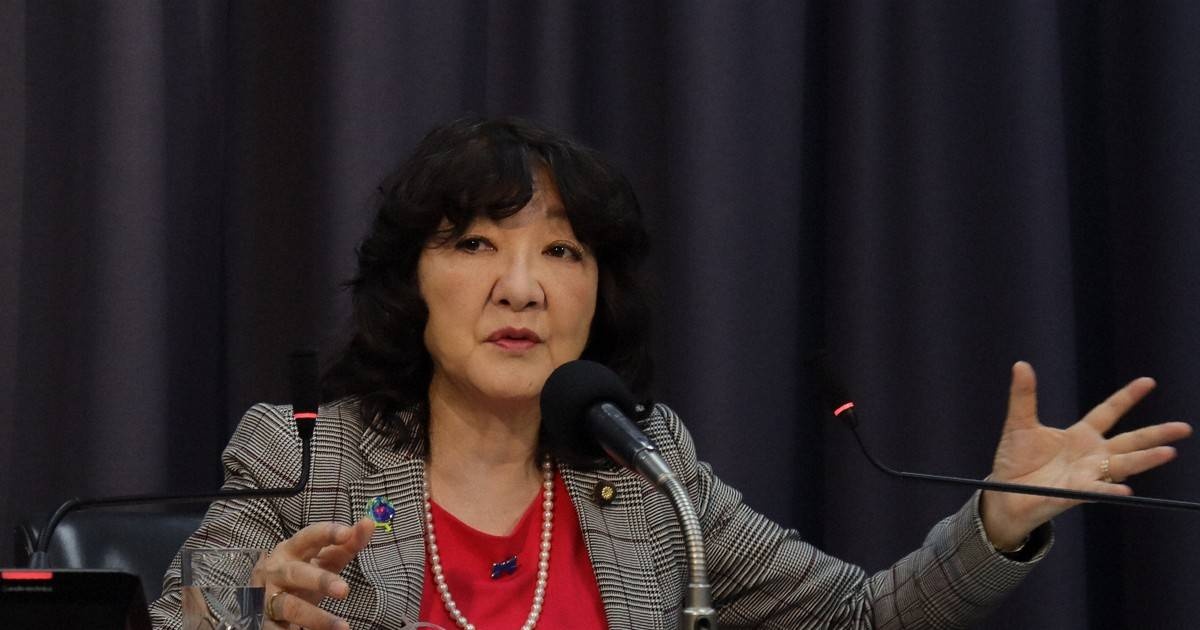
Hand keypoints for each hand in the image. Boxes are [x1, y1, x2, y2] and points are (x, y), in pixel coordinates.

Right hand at [251, 518, 374, 629]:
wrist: (261, 595)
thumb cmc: (302, 571)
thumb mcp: (324, 558)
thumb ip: (347, 543)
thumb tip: (370, 523)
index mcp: (292, 549)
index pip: (308, 537)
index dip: (326, 533)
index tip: (348, 533)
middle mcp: (277, 571)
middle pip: (296, 573)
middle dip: (320, 580)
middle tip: (345, 590)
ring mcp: (268, 597)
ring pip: (290, 607)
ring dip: (316, 618)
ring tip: (343, 627)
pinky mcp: (265, 621)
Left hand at [980, 361, 1191, 549]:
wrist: (1004, 493)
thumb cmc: (1016, 460)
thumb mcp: (1019, 424)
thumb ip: (1023, 396)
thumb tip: (1021, 365)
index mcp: (1080, 435)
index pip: (1108, 412)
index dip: (1127, 397)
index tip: (1148, 381)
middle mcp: (1091, 455)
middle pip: (1130, 441)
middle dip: (1157, 434)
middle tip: (1184, 428)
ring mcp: (1086, 475)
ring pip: (1122, 465)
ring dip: (1145, 459)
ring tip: (1168, 452)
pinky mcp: (1074, 493)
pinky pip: (1096, 491)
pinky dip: (1109, 490)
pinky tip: (1125, 490)